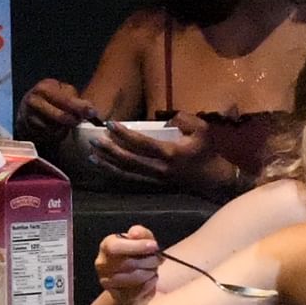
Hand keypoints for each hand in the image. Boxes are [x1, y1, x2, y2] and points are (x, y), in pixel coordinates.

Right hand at [20, 77, 100, 134]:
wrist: (27, 108)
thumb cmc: (49, 99)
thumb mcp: (61, 91)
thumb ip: (74, 99)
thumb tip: (89, 109)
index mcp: (44, 88)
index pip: (66, 100)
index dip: (80, 107)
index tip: (92, 112)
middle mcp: (34, 101)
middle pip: (60, 117)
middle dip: (73, 120)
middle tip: (78, 120)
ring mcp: (28, 116)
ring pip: (54, 128)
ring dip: (64, 128)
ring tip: (65, 123)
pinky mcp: (27, 129)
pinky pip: (47, 135)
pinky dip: (55, 134)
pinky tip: (56, 128)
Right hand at [95, 225, 161, 304]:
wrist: (132, 283)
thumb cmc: (137, 258)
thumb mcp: (141, 241)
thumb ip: (141, 234)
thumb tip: (135, 233)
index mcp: (106, 246)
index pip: (116, 247)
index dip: (136, 246)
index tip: (154, 246)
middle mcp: (102, 263)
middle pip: (128, 263)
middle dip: (149, 261)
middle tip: (159, 259)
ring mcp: (107, 281)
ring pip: (134, 278)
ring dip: (150, 273)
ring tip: (153, 269)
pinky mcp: (117, 295)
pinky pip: (138, 290)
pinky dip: (149, 284)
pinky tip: (150, 279)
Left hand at [98, 113, 239, 197]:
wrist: (214, 179)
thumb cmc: (207, 152)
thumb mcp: (202, 129)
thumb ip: (184, 119)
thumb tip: (167, 119)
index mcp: (169, 153)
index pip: (141, 143)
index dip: (124, 134)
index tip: (110, 124)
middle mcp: (159, 168)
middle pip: (128, 160)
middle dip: (109, 150)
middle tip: (94, 140)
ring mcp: (155, 179)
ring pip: (126, 173)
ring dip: (108, 164)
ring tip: (92, 155)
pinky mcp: (154, 184)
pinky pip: (131, 179)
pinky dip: (116, 173)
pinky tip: (104, 166)